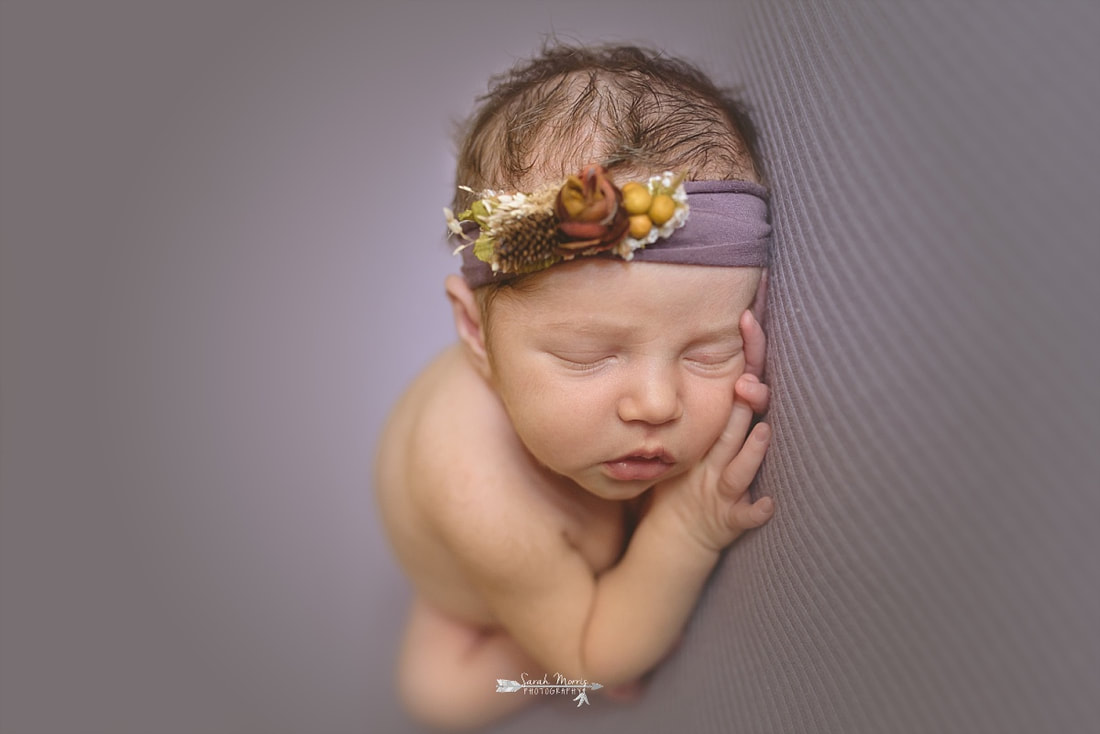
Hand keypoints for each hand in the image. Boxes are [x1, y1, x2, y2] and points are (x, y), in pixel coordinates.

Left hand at [649, 309, 773, 553]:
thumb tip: (653, 341)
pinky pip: (745, 514)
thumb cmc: (682, 480)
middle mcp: (733, 453)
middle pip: (746, 417)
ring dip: (755, 448)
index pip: (740, 382)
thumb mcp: (682, 433)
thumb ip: (680, 395)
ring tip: (763, 430)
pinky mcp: (731, 517)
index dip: (749, 351)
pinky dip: (755, 510)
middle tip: (746, 380)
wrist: (682, 535)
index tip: (747, 318)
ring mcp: (733, 485)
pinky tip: (764, 505)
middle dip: (751, 396)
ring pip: (745, 462)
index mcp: (722, 429)